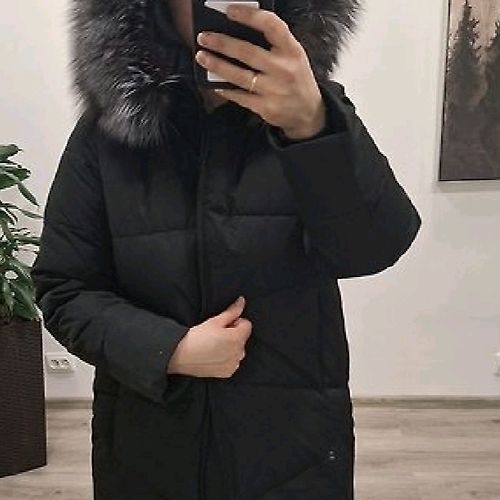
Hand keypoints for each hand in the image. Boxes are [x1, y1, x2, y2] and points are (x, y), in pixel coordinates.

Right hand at [167, 296, 251, 377]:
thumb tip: (242, 301)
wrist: (181, 356)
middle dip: (233, 334)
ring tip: (214, 346)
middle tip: (217, 335)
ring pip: (238, 350)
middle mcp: (239, 353)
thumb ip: (232, 311)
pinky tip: (214, 356)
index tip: (223, 325)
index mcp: (237, 338)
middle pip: (242, 338)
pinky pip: (233, 362)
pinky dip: (227, 358)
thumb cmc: (197, 337)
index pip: (247, 325)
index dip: (235, 322)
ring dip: (231, 347)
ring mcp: (234, 364)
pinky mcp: (227, 373)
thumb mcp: (215, 321)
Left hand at [195, 4, 326, 139]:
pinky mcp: (265, 108)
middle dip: (222, 43)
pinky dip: (225, 88)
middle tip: (204, 38)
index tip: (230, 11)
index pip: (271, 26)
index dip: (249, 15)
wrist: (309, 112)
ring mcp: (274, 90)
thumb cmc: (296, 79)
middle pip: (247, 52)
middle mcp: (283, 69)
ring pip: (239, 76)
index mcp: (292, 50)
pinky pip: (239, 96)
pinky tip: (215, 82)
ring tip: (202, 57)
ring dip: (217, 65)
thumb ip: (273, 44)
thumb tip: (238, 31)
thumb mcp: (294, 56)